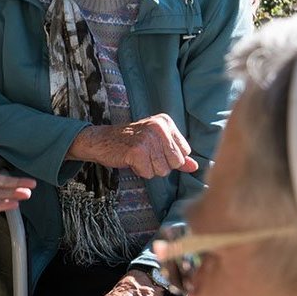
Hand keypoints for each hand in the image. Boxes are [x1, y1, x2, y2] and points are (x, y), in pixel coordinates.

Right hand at [68, 114, 197, 178]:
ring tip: (137, 157)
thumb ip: (177, 155)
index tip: (153, 150)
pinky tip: (130, 160)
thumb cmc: (130, 142)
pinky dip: (139, 171)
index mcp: (166, 122)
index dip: (169, 157)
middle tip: (144, 154)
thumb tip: (195, 167)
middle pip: (175, 163)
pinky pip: (148, 173)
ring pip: (162, 170)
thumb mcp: (156, 144)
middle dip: (160, 165)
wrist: (101, 140)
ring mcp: (148, 138)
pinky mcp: (137, 151)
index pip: (184, 152)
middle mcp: (159, 127)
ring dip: (149, 169)